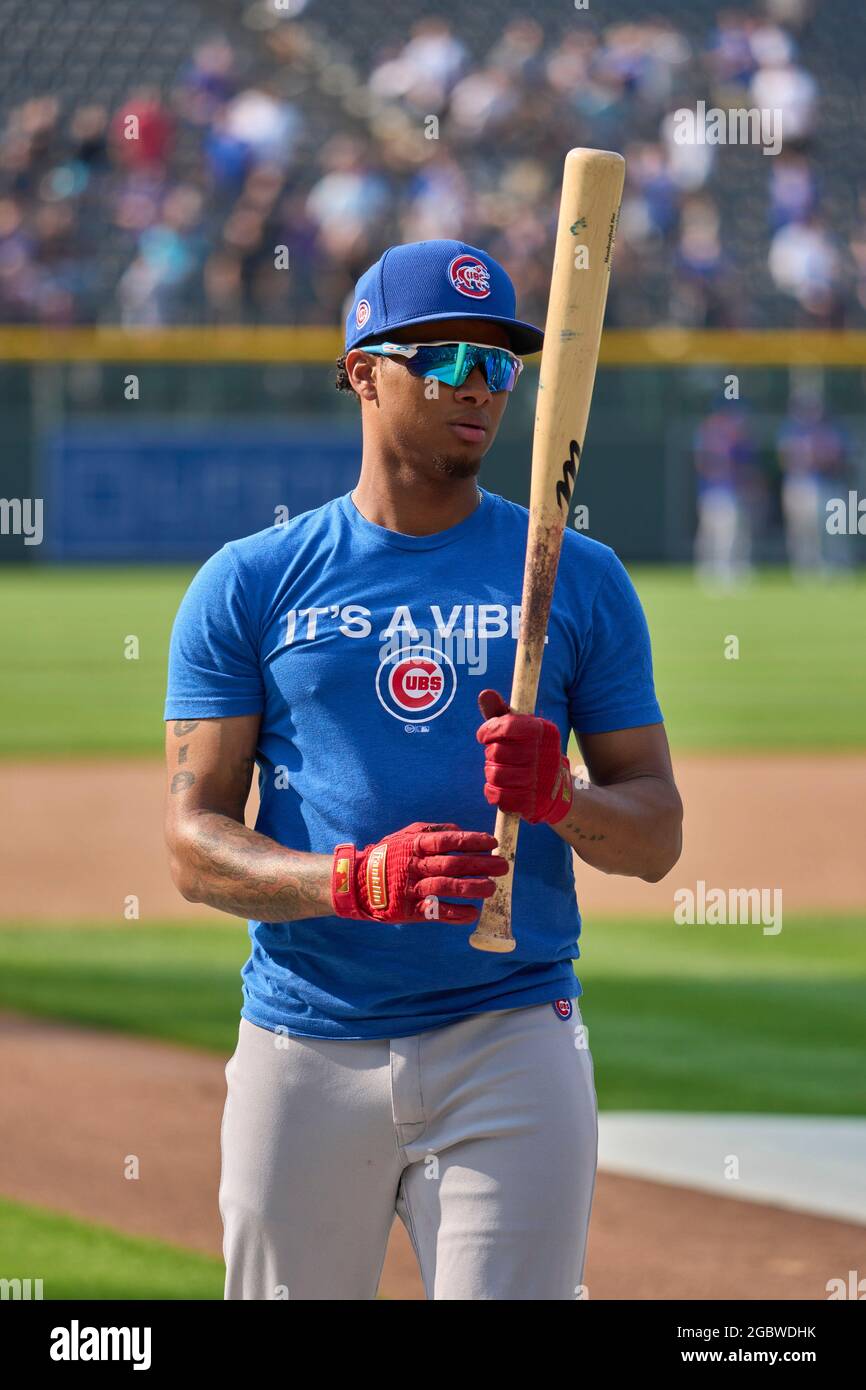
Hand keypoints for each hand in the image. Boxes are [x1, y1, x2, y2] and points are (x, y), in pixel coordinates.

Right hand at [331, 821, 508, 924]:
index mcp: (414, 845)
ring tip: (492, 888)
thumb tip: (460, 831)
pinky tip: (473, 912)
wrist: (357, 882)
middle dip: (480, 865)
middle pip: (451, 864)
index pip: (447, 841)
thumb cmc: (388, 855)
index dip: (471, 841)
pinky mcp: (408, 909)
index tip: (492, 843)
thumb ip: (432, 831)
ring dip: (471, 888)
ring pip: (445, 888)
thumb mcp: (405, 836)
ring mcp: (411, 889)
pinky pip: (435, 912)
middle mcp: (414, 866)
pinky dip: (456, 914)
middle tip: (503, 866)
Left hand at [476, 689, 572, 824]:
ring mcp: (539, 780)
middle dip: (491, 754)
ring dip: (492, 773)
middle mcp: (543, 754)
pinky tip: (501, 787)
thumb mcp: (520, 727)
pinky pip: (499, 797)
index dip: (488, 731)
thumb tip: (484, 693)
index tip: (485, 736)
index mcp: (542, 731)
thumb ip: (500, 711)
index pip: (505, 726)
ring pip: (495, 775)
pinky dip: (494, 792)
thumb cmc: (531, 751)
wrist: (556, 788)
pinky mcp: (532, 802)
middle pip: (496, 752)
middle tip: (498, 756)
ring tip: (501, 771)